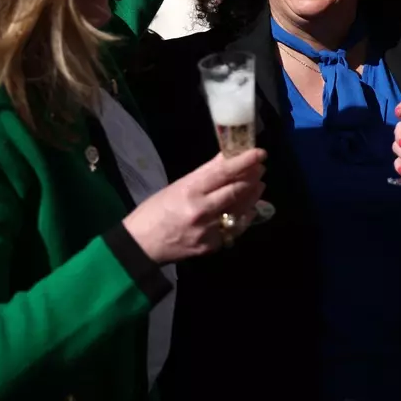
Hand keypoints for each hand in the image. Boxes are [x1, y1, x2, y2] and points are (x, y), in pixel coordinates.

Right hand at [122, 149, 265, 263]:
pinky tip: (248, 209)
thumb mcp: (177, 186)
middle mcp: (201, 210)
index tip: (260, 153)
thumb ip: (204, 174)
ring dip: (253, 196)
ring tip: (258, 184)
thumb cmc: (156, 210)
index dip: (244, 162)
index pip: (223, 172)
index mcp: (190, 191)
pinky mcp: (211, 246)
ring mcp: (207, 230)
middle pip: (236, 191)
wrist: (140, 245)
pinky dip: (244, 217)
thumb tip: (227, 157)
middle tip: (260, 167)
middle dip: (252, 177)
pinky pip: (234, 229)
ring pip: (240, 210)